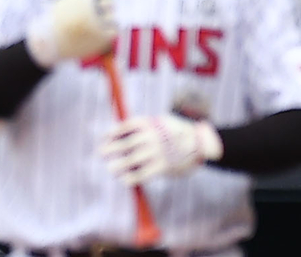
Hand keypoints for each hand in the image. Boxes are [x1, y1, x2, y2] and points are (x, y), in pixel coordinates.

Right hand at [29, 0, 118, 66]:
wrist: (48, 41)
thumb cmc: (58, 19)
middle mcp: (90, 6)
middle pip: (110, 1)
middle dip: (105, 5)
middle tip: (96, 12)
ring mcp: (96, 22)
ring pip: (113, 17)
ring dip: (106, 20)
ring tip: (93, 25)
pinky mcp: (101, 37)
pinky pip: (113, 30)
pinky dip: (108, 31)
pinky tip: (98, 33)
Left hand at [98, 113, 223, 182]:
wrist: (200, 142)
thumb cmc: (176, 131)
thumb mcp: (160, 121)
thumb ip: (143, 126)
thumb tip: (120, 134)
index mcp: (149, 123)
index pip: (125, 127)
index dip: (112, 134)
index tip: (103, 139)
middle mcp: (151, 137)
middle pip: (125, 144)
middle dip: (111, 149)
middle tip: (101, 154)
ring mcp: (157, 152)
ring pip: (132, 160)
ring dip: (118, 165)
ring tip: (111, 169)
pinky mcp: (163, 166)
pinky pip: (143, 173)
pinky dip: (132, 177)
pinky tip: (124, 180)